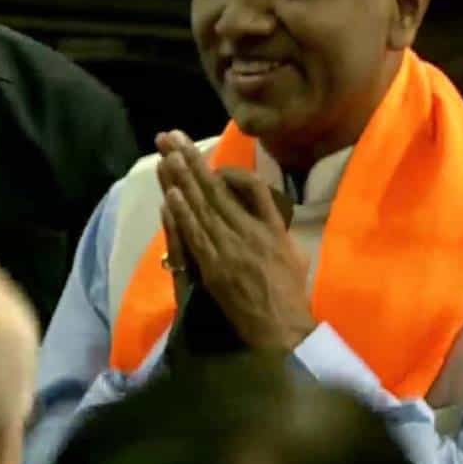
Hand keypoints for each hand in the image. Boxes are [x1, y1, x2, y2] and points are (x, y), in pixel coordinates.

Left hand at [154, 130, 315, 351]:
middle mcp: (252, 232)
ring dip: (183, 178)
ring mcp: (232, 249)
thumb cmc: (291, 294)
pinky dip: (183, 214)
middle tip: (172, 135)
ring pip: (204, 207)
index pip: (252, 187)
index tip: (212, 163)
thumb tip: (263, 210)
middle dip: (192, 160)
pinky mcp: (216, 268)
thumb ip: (277, 229)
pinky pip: (196, 236)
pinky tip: (171, 194)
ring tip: (167, 152)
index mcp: (273, 227)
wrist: (283, 328)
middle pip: (218, 189)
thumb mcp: (295, 254)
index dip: (229, 172)